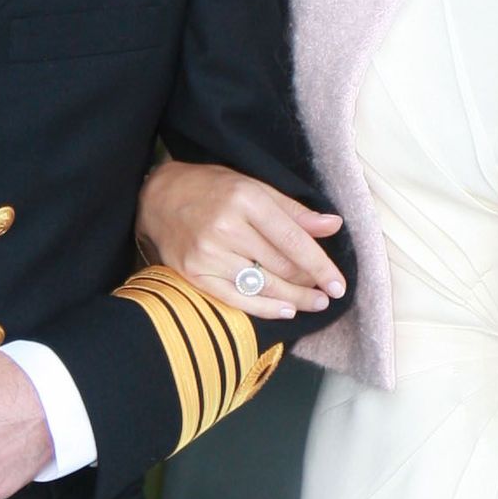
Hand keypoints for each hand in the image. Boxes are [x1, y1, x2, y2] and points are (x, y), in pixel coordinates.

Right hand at [136, 160, 343, 318]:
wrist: (158, 198)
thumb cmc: (212, 189)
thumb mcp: (254, 187)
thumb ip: (294, 211)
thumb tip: (333, 226)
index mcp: (246, 199)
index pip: (293, 241)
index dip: (320, 266)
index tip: (339, 284)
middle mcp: (226, 228)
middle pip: (281, 266)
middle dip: (309, 284)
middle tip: (326, 294)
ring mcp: (208, 254)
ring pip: (262, 285)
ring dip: (293, 299)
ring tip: (313, 303)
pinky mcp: (194, 275)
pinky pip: (237, 299)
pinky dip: (265, 308)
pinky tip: (285, 311)